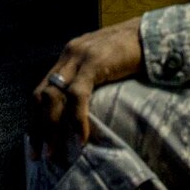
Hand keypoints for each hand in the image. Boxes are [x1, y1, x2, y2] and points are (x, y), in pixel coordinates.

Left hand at [30, 20, 144, 165]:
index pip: (42, 90)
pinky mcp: (94, 62)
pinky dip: (76, 119)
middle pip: (41, 95)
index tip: (35, 143)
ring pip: (53, 96)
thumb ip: (91, 80)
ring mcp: (79, 57)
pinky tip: (81, 138)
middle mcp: (69, 55)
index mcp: (69, 56)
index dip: (35, 118)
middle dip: (37, 127)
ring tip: (53, 151)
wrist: (155, 34)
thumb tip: (85, 111)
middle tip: (37, 155)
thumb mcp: (104, 65)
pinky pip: (78, 95)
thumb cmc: (133, 54)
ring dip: (50, 127)